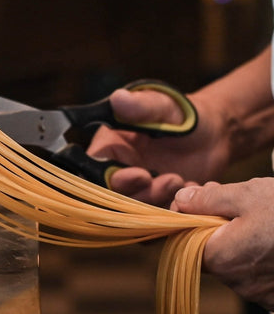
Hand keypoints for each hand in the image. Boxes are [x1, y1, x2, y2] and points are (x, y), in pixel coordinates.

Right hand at [88, 87, 230, 205]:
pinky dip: (174, 208)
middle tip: (169, 179)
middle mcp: (119, 169)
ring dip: (158, 199)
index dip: (113, 177)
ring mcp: (138, 188)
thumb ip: (141, 105)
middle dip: (140, 192)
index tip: (142, 174)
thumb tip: (118, 98)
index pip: (97, 167)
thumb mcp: (164, 105)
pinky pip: (157, 215)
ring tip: (181, 180)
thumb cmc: (184, 114)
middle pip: (113, 193)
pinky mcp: (157, 202)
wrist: (215, 134)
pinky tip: (192, 188)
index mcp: (111, 146)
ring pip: (135, 208)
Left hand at [172, 178, 273, 310]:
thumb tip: (181, 200)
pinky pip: (261, 274)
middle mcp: (241, 285)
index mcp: (223, 260)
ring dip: (238, 238)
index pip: (185, 245)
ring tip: (258, 213)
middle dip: (213, 224)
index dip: (187, 221)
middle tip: (225, 196)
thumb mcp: (246, 195)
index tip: (197, 200)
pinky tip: (272, 232)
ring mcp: (265, 296)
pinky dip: (260, 254)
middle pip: (212, 253)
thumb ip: (208, 200)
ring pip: (237, 263)